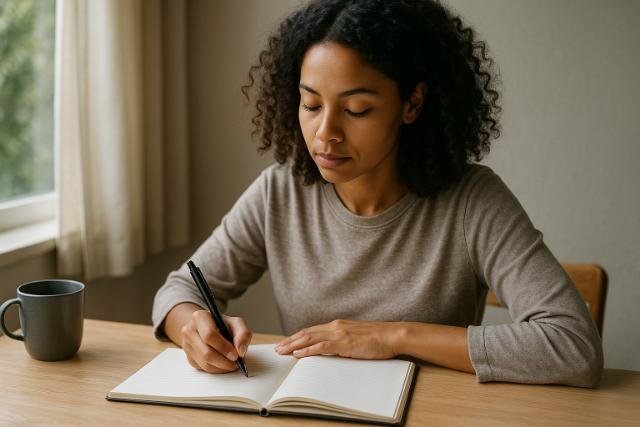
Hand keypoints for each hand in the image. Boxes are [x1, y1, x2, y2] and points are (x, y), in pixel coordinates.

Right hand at [180, 310, 251, 373]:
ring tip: (232, 363)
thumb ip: (243, 333)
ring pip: (205, 363)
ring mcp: (187, 346)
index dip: (224, 347)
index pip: (209, 335)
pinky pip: (204, 369)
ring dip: (222, 367)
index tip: (236, 354)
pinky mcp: (189, 358)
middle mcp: (189, 331)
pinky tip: (224, 364)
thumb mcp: (235, 323)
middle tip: (236, 362)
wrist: (207, 327)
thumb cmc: (222, 325)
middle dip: (224, 361)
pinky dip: (217, 369)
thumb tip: (241, 351)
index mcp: (200, 317)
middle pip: (206, 353)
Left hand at [275, 319, 399, 358]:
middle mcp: (335, 326)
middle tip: (278, 348)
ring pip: (310, 338)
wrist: (392, 335)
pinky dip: (308, 350)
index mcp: (338, 325)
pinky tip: (299, 354)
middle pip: (307, 333)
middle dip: (290, 341)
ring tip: (282, 351)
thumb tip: (332, 348)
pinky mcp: (344, 343)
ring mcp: (339, 334)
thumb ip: (343, 339)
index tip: (286, 342)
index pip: (312, 330)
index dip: (297, 336)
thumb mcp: (356, 337)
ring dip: (294, 345)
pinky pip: (321, 347)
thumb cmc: (378, 338)